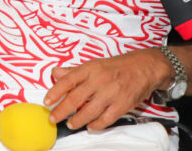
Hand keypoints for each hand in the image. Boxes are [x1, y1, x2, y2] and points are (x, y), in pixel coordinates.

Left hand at [44, 49, 167, 130]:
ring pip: (89, 111)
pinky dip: (97, 125)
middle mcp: (99, 80)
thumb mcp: (94, 64)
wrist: (144, 68)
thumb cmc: (116, 66)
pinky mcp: (123, 104)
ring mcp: (112, 93)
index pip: (68, 80)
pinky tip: (90, 126)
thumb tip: (55, 74)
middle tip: (53, 118)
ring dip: (77, 120)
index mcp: (90, 68)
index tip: (47, 101)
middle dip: (61, 110)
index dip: (55, 92)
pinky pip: (106, 118)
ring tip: (70, 124)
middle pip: (75, 98)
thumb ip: (74, 71)